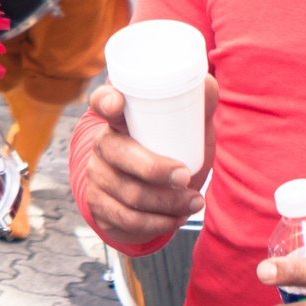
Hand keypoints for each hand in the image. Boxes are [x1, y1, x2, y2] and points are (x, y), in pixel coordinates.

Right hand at [76, 80, 215, 244]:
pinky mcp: (99, 206)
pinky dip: (157, 223)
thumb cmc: (169, 154)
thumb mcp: (187, 131)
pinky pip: (127, 219)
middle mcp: (103, 144)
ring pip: (129, 193)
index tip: (118, 103)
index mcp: (120, 120)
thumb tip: (207, 82)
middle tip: (186, 175)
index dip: (106, 101)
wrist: (150, 199)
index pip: (102, 102)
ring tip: (195, 202)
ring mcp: (98, 176)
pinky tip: (175, 218)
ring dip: (168, 202)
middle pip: (119, 154)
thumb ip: (198, 107)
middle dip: (154, 168)